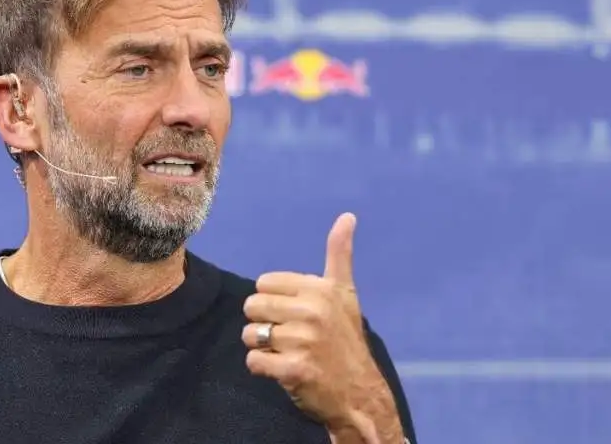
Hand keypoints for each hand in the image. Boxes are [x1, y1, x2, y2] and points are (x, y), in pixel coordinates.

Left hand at [241, 213, 400, 440]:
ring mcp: (303, 341)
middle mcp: (312, 311)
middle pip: (252, 307)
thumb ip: (340, 254)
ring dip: (262, 347)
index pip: (264, 284)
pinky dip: (263, 368)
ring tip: (286, 353)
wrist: (360, 394)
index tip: (294, 316)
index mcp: (321, 289)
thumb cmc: (346, 341)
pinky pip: (254, 361)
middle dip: (264, 323)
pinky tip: (283, 370)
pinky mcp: (294, 370)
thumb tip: (347, 216)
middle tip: (288, 337)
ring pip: (250, 335)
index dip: (273, 301)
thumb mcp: (346, 294)